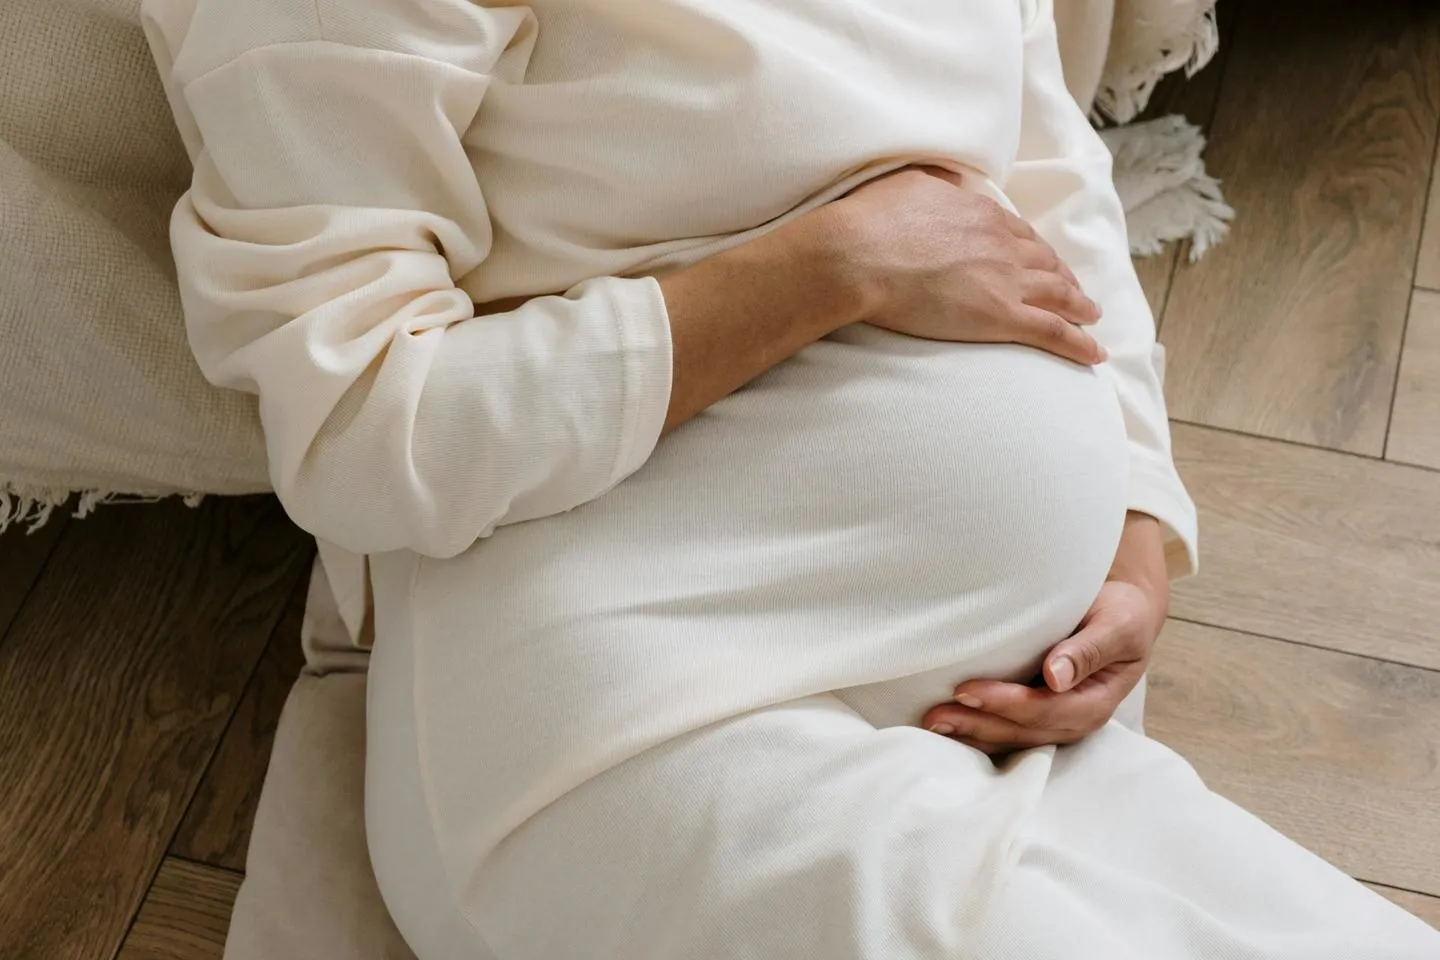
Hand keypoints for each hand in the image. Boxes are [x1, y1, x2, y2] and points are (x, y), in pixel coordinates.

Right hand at [830, 166, 1105, 364]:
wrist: (859, 255)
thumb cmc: (872, 220)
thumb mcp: (909, 182)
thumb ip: (936, 184)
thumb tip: (946, 180)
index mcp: (981, 213)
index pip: (1020, 233)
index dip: (1036, 249)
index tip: (1043, 260)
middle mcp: (1003, 244)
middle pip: (1046, 262)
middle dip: (1065, 278)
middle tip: (1076, 292)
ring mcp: (1006, 281)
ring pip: (1058, 295)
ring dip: (1080, 307)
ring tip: (1092, 317)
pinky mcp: (1001, 317)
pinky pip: (1052, 332)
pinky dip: (1079, 343)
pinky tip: (1095, 353)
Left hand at [921, 513, 1169, 753]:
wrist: (1123, 615)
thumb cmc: (1120, 614)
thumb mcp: (1117, 624)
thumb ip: (1089, 649)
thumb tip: (1056, 676)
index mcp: (1097, 700)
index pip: (1047, 710)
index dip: (1007, 704)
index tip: (967, 689)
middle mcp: (1075, 719)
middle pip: (1024, 731)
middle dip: (979, 725)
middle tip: (936, 716)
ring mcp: (1056, 723)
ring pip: (1011, 738)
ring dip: (972, 735)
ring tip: (932, 725)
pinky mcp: (1038, 716)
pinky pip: (1006, 731)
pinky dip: (977, 731)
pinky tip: (948, 728)